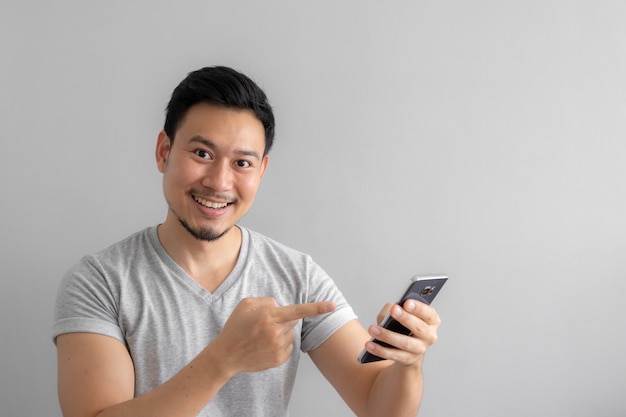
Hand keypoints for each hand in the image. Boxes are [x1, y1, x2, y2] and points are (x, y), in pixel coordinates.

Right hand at [210, 297, 334, 374]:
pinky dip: (281, 345)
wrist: (226, 355)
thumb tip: (280, 306)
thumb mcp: (245, 305)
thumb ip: (266, 301)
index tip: (332, 306)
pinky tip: (265, 346)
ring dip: (282, 333)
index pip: (298, 310)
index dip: (317, 308)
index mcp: (269, 316)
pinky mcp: (279, 359)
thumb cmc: (235, 328)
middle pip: (293, 321)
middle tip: (265, 324)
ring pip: (291, 334)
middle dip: (284, 320)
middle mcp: (275, 332)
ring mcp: (278, 347)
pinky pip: (289, 347)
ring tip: (262, 337)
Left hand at [364, 300, 440, 365]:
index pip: (429, 313)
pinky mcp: (408, 360)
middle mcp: (429, 336)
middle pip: (419, 328)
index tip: (407, 302)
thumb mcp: (402, 314)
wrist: (407, 350)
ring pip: (405, 343)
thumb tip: (390, 310)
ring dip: (387, 335)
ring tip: (373, 329)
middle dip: (405, 318)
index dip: (419, 308)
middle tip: (393, 310)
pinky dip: (380, 350)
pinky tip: (370, 344)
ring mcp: (420, 349)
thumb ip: (396, 308)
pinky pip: (393, 355)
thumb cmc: (404, 325)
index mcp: (432, 321)